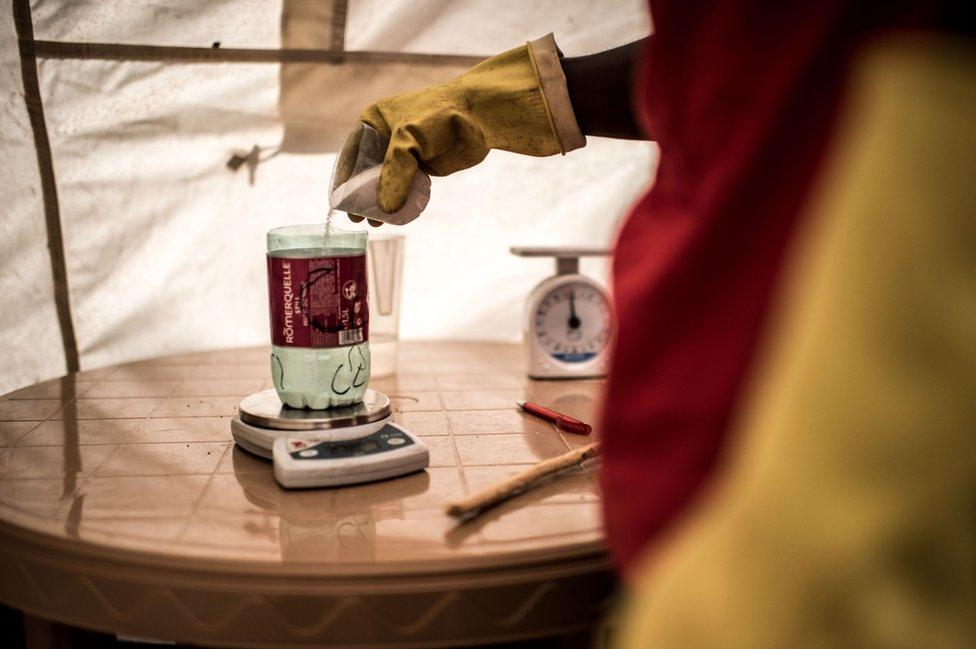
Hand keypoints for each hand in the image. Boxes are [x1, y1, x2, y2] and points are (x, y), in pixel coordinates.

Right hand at [336, 34, 584, 217]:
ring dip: (380, 202)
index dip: (344, 181)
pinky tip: (397, 216)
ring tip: (378, 223)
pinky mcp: (423, 165)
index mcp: (374, 121)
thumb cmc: (439, 117)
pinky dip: (400, 201)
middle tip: (360, 220)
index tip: (341, 205)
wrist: (479, 116)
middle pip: (367, 172)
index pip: (352, 154)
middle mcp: (386, 136)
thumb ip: (394, 174)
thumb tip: (387, 210)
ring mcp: (406, 152)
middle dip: (361, 197)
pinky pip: (405, 186)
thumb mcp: (408, 140)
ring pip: (386, 181)